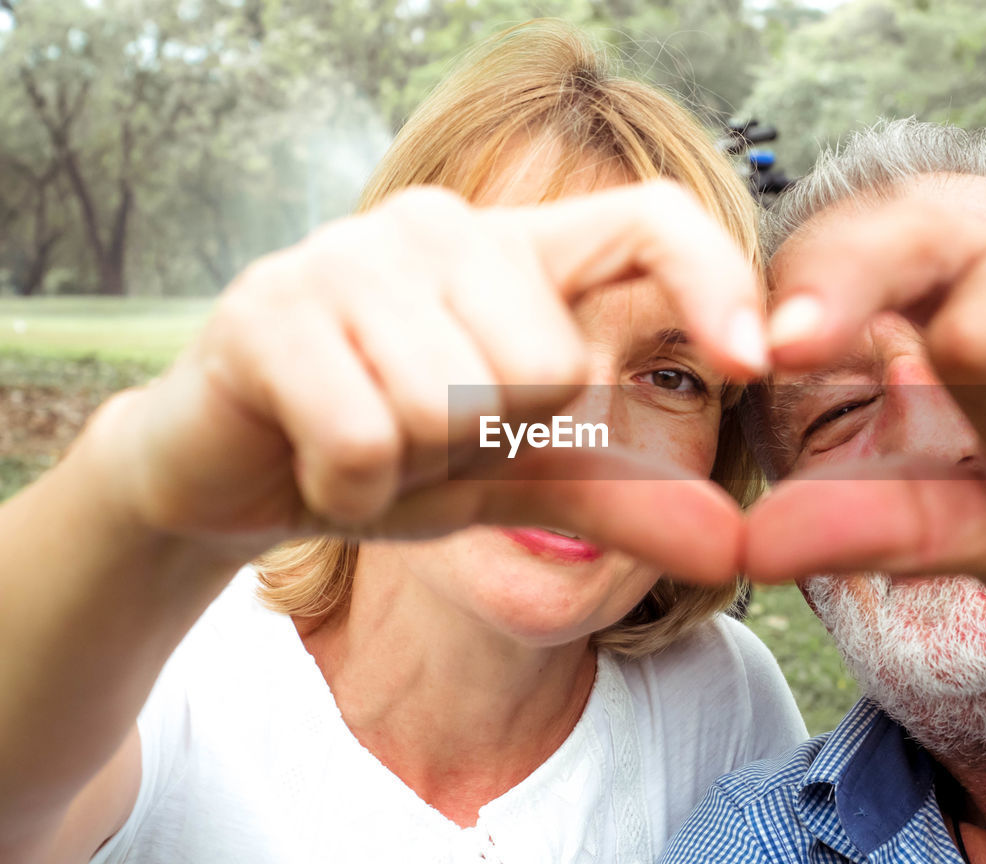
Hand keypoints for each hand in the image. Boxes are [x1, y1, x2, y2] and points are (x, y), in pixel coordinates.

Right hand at [91, 181, 764, 581]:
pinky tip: (319, 459)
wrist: (234, 472)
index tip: (751, 364)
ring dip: (416, 466)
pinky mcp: (268, 307)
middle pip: (552, 366)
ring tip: (370, 438)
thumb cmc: (391, 454)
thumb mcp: (519, 478)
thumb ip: (624, 499)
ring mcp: (349, 254)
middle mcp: (441, 228)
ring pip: (457, 405)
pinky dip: (353, 487)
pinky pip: (369, 438)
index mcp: (516, 253)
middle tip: (428, 434)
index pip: (650, 220)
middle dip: (493, 444)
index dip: (716, 281)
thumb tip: (738, 545)